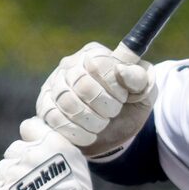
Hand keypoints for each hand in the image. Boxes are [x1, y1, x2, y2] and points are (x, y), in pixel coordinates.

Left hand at [0, 124, 113, 189]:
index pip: (28, 127)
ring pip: (2, 170)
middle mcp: (27, 153)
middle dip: (21, 165)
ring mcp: (11, 173)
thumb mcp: (76, 163)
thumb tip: (40, 144)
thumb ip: (56, 149)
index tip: (37, 155)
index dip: (31, 141)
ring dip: (10, 182)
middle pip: (14, 150)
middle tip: (35, 184)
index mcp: (48, 142)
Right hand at [34, 41, 155, 157]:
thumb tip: (121, 70)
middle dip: (104, 106)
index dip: (114, 86)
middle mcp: (70, 65)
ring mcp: (54, 85)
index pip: (99, 63)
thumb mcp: (143, 92)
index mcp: (94, 54)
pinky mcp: (45, 106)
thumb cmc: (128, 106)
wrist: (112, 134)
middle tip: (112, 113)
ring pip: (67, 102)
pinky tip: (89, 135)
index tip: (123, 98)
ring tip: (102, 124)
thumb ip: (139, 78)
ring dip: (91, 120)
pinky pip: (54, 118)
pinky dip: (76, 132)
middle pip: (82, 84)